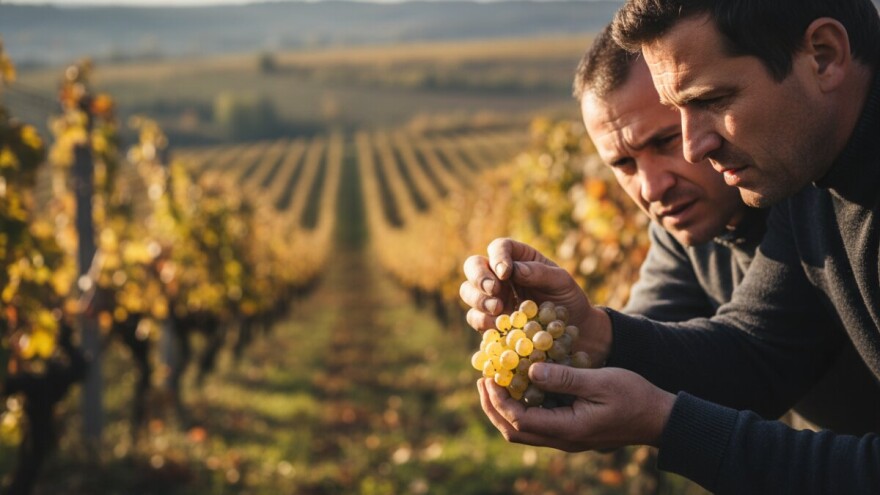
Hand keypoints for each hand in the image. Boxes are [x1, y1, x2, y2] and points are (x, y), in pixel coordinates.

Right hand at [460, 237, 611, 361]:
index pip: (500, 247)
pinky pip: (475, 318)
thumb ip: (540, 273)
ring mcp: (492, 297)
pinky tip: (498, 327)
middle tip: (493, 290)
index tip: (505, 272)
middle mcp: (499, 275)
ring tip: (498, 308)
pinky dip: (482, 321)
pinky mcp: (489, 320)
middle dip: (479, 276)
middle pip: (474, 265)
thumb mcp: (562, 282)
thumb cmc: (568, 300)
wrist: (573, 332)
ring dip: (478, 299)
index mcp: (518, 258)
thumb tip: (515, 270)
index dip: (498, 256)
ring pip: (468, 291)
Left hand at [477, 363, 675, 451]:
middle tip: (482, 379)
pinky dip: (519, 408)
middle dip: (492, 406)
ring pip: (522, 431)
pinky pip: (535, 425)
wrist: (658, 418)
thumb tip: (530, 371)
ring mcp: (565, 437)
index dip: (499, 399)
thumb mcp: (600, 381)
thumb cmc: (633, 396)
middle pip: (513, 431)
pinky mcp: (569, 430)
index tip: (489, 375)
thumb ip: (565, 378)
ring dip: (503, 408)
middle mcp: (562, 438)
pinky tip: (518, 386)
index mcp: (567, 428)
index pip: (519, 419)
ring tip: (494, 382)